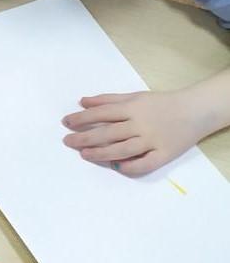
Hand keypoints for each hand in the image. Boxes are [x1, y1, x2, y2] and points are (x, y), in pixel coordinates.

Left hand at [62, 88, 207, 174]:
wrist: (196, 111)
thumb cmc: (162, 103)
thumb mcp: (135, 96)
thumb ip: (108, 99)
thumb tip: (82, 102)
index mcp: (132, 108)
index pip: (101, 113)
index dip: (81, 118)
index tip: (66, 123)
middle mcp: (140, 124)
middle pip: (108, 133)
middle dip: (85, 137)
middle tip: (67, 141)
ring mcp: (153, 140)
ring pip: (122, 149)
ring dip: (101, 153)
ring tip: (84, 154)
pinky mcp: (164, 154)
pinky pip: (145, 164)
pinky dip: (129, 167)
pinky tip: (115, 167)